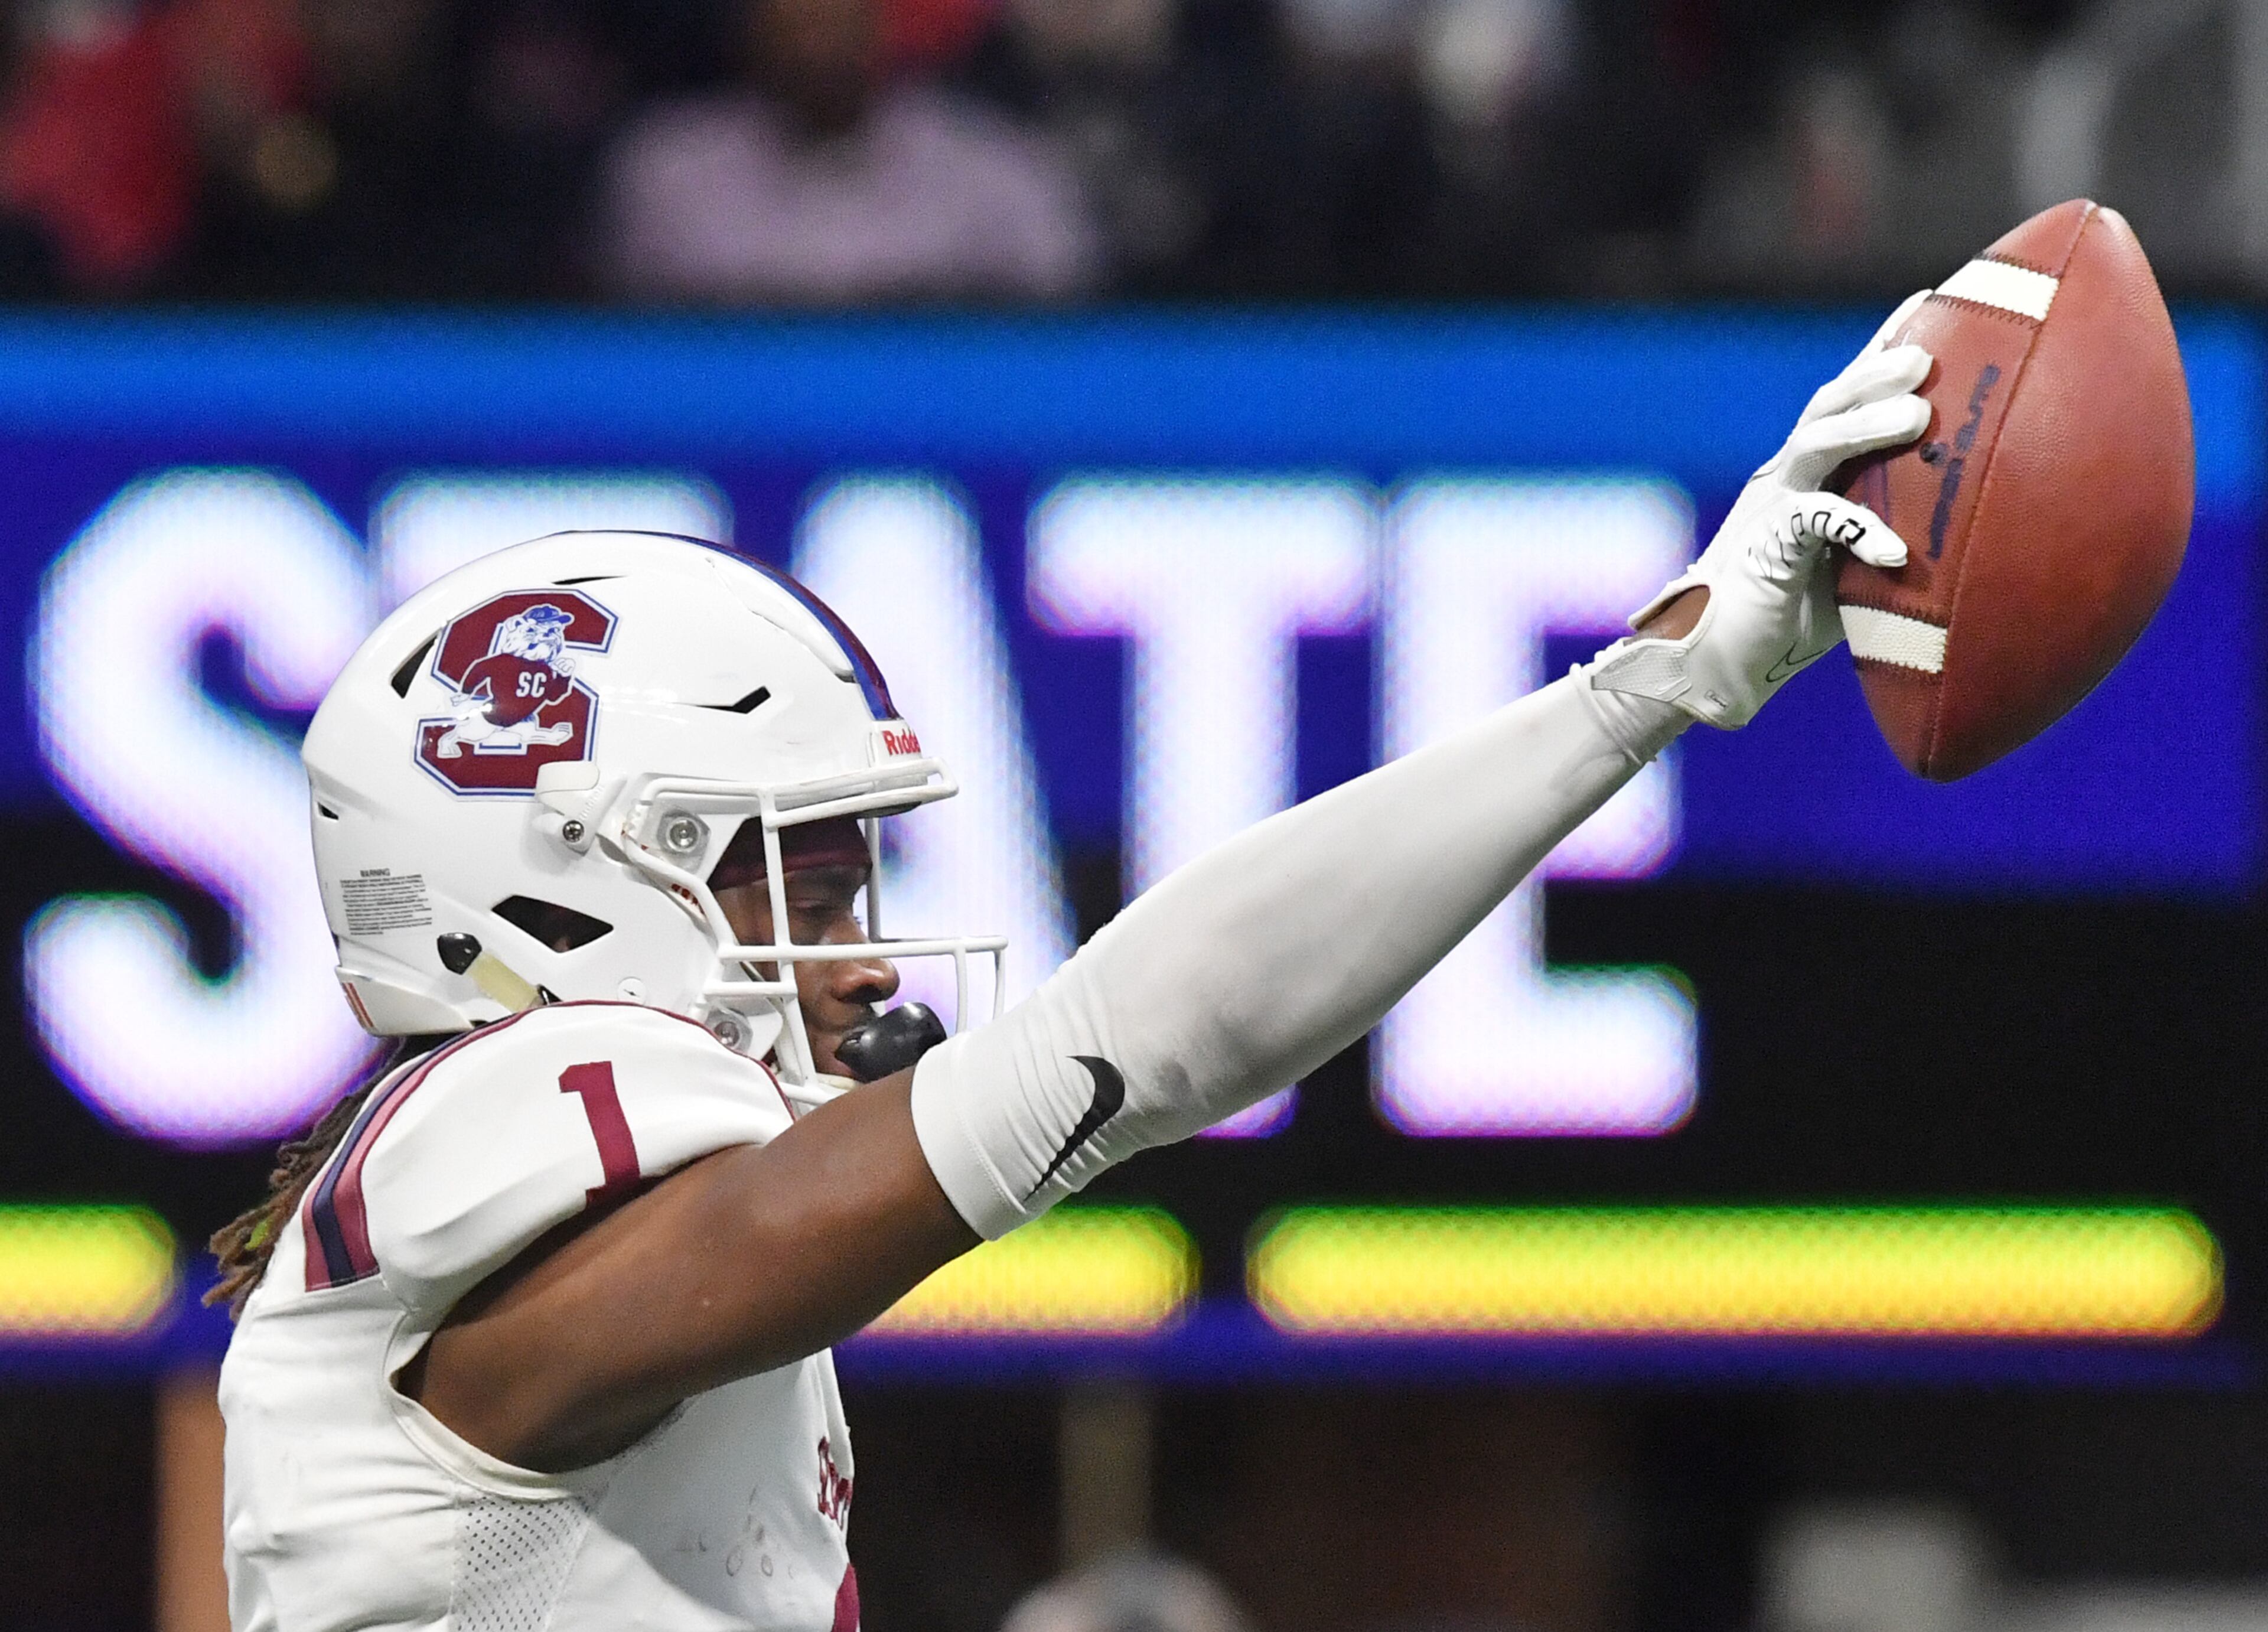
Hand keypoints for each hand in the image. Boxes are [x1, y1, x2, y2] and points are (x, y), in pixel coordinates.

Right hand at [1587, 292, 1933, 727]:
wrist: (1716, 663)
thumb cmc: (1790, 616)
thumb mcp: (1854, 561)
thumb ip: (1892, 528)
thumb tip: (1977, 517)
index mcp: (1805, 473)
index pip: (1844, 397)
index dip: (1880, 347)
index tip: (1928, 303)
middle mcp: (1784, 478)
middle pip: (1827, 404)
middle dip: (1875, 371)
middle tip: (1926, 355)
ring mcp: (1769, 509)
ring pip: (1814, 446)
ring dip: (1865, 426)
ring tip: (1917, 416)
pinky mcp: (1765, 548)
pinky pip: (1814, 525)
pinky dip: (1858, 531)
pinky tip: (1897, 550)